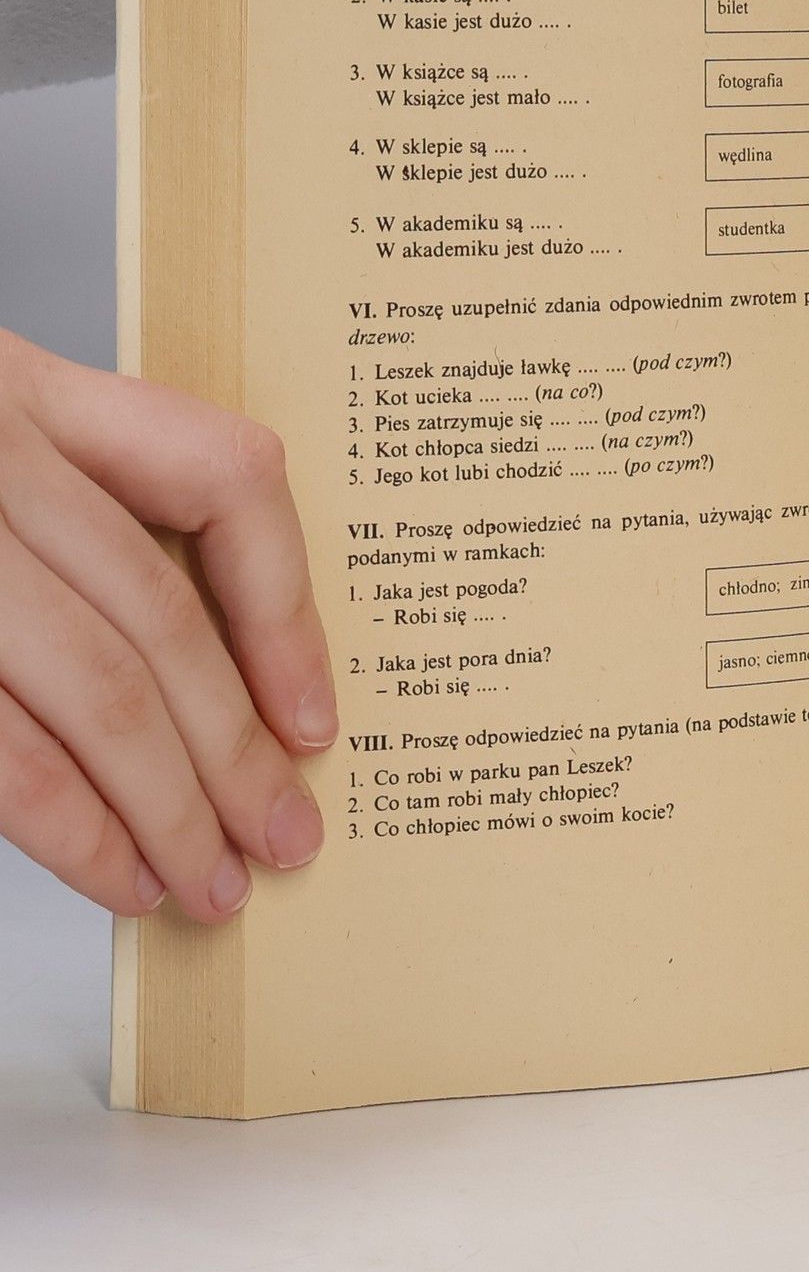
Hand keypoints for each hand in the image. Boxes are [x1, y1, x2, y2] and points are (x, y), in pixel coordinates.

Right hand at [0, 330, 333, 918]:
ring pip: (93, 691)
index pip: (225, 476)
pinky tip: (114, 874)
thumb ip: (70, 505)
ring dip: (167, 809)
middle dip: (237, 751)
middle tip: (288, 841)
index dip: (288, 610)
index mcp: (22, 387)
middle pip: (157, 618)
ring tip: (214, 884)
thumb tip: (225, 678)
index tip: (316, 717)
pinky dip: (65, 826)